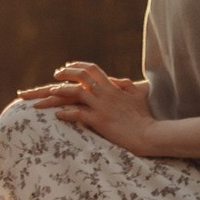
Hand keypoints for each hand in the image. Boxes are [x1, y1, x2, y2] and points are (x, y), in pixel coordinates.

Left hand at [15, 62, 161, 153]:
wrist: (149, 134)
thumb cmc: (144, 117)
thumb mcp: (137, 96)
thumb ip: (127, 86)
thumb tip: (118, 80)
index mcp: (113, 87)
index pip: (92, 69)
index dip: (78, 65)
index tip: (67, 66)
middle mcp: (105, 93)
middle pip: (81, 76)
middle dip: (66, 73)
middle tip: (55, 74)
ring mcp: (101, 106)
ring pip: (76, 93)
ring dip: (61, 91)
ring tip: (50, 92)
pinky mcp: (99, 121)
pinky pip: (78, 114)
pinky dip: (66, 113)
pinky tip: (57, 115)